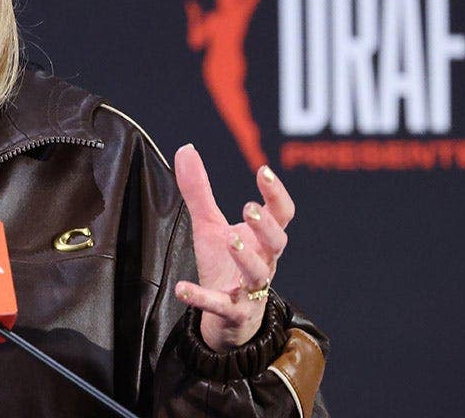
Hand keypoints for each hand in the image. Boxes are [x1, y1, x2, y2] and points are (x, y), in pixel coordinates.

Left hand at [172, 144, 294, 350]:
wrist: (227, 317)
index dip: (277, 193)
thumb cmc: (223, 264)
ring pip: (258, 274)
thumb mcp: (209, 225)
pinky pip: (220, 306)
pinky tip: (181, 288)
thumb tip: (185, 148)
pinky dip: (201, 298)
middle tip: (249, 208)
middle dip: (266, 225)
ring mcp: (251, 289)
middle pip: (278, 243)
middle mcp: (264, 262)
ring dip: (246, 257)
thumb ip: (199, 190)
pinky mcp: (232, 312)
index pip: (282, 214)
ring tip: (229, 239)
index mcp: (263, 240)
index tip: (263, 171)